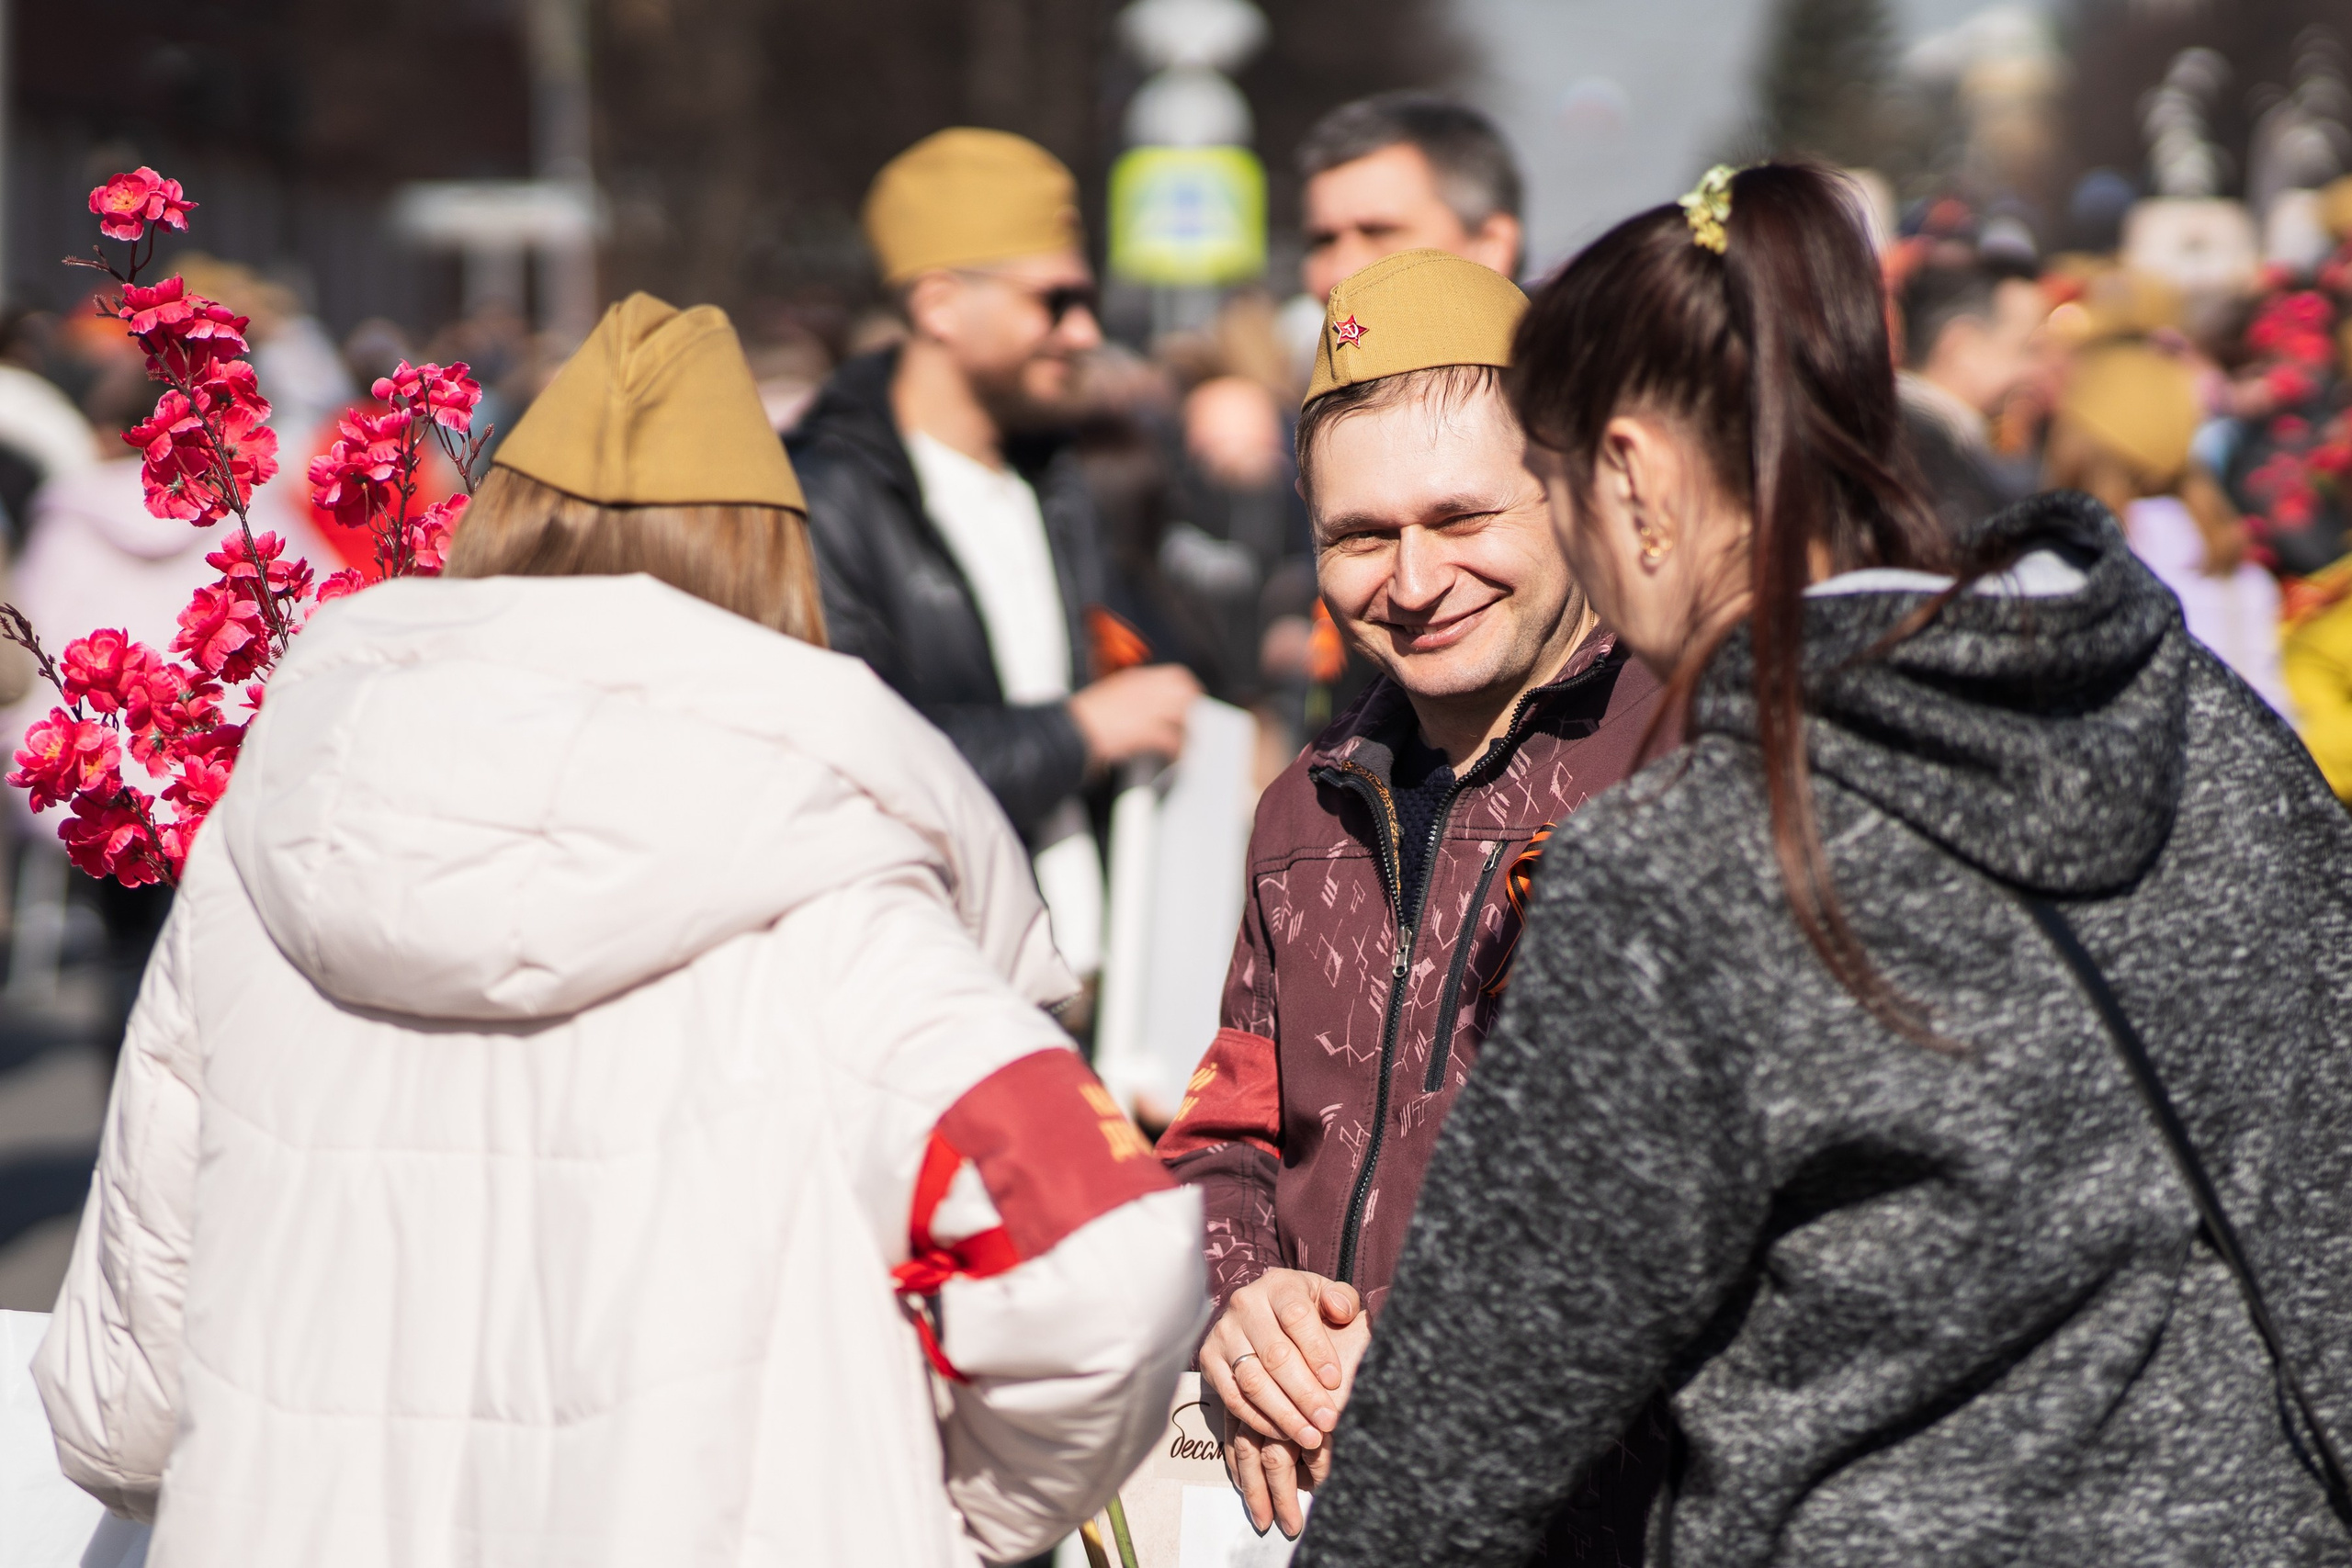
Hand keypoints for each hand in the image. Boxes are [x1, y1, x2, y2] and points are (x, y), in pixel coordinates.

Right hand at [1067, 663, 1199, 766]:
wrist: (1071, 731)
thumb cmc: (1084, 719)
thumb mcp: (1111, 696)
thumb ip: (1132, 697)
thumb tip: (1148, 708)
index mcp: (1137, 679)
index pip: (1176, 676)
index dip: (1188, 690)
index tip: (1192, 700)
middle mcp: (1146, 690)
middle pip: (1186, 694)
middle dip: (1193, 710)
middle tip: (1193, 725)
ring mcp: (1147, 709)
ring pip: (1184, 717)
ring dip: (1187, 733)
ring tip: (1185, 746)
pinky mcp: (1147, 730)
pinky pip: (1173, 740)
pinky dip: (1177, 751)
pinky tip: (1174, 758)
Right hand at [1201, 1269, 1369, 1530]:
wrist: (1261, 1311)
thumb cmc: (1302, 1309)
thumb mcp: (1325, 1295)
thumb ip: (1342, 1299)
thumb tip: (1341, 1312)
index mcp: (1277, 1286)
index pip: (1296, 1317)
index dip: (1318, 1351)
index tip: (1336, 1382)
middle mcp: (1244, 1305)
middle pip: (1275, 1355)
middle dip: (1305, 1394)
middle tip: (1328, 1421)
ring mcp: (1223, 1333)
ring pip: (1252, 1381)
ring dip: (1283, 1414)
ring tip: (1310, 1437)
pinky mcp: (1207, 1360)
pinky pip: (1232, 1397)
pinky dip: (1258, 1420)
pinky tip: (1283, 1434)